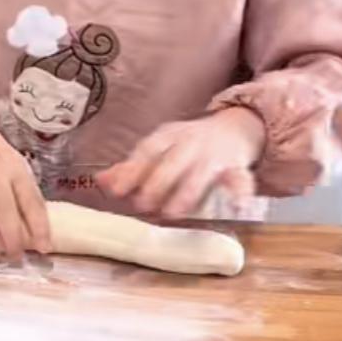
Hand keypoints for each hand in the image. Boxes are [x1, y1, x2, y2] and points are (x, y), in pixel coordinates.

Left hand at [96, 109, 264, 219]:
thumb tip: (101, 181)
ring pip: (201, 172)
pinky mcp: (237, 167)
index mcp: (169, 136)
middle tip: (143, 205)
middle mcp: (191, 142)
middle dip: (157, 183)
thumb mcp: (160, 148)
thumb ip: (132, 167)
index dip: (132, 170)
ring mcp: (215, 155)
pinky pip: (241, 179)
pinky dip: (240, 193)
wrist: (235, 127)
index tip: (117, 190)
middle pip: (173, 161)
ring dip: (187, 193)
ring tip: (173, 213)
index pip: (148, 150)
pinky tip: (237, 208)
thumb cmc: (188, 144)